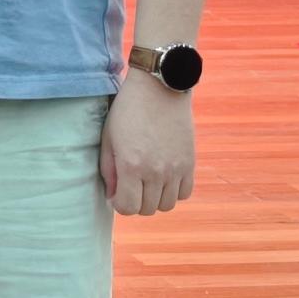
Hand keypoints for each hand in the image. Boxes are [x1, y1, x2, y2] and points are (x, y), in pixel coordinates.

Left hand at [104, 72, 194, 216]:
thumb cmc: (128, 110)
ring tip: (148, 181)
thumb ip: (108, 171)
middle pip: (147, 209)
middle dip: (136, 201)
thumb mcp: (109, 138)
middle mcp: (156, 172)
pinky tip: (165, 177)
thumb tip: (113, 197)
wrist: (159, 88)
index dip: (120, 203)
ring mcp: (175, 168)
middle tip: (132, 184)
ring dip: (155, 198)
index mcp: (131, 166)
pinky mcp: (190, 163)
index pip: (128, 208)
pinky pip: (184, 193)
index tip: (118, 192)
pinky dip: (174, 191)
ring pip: (167, 205)